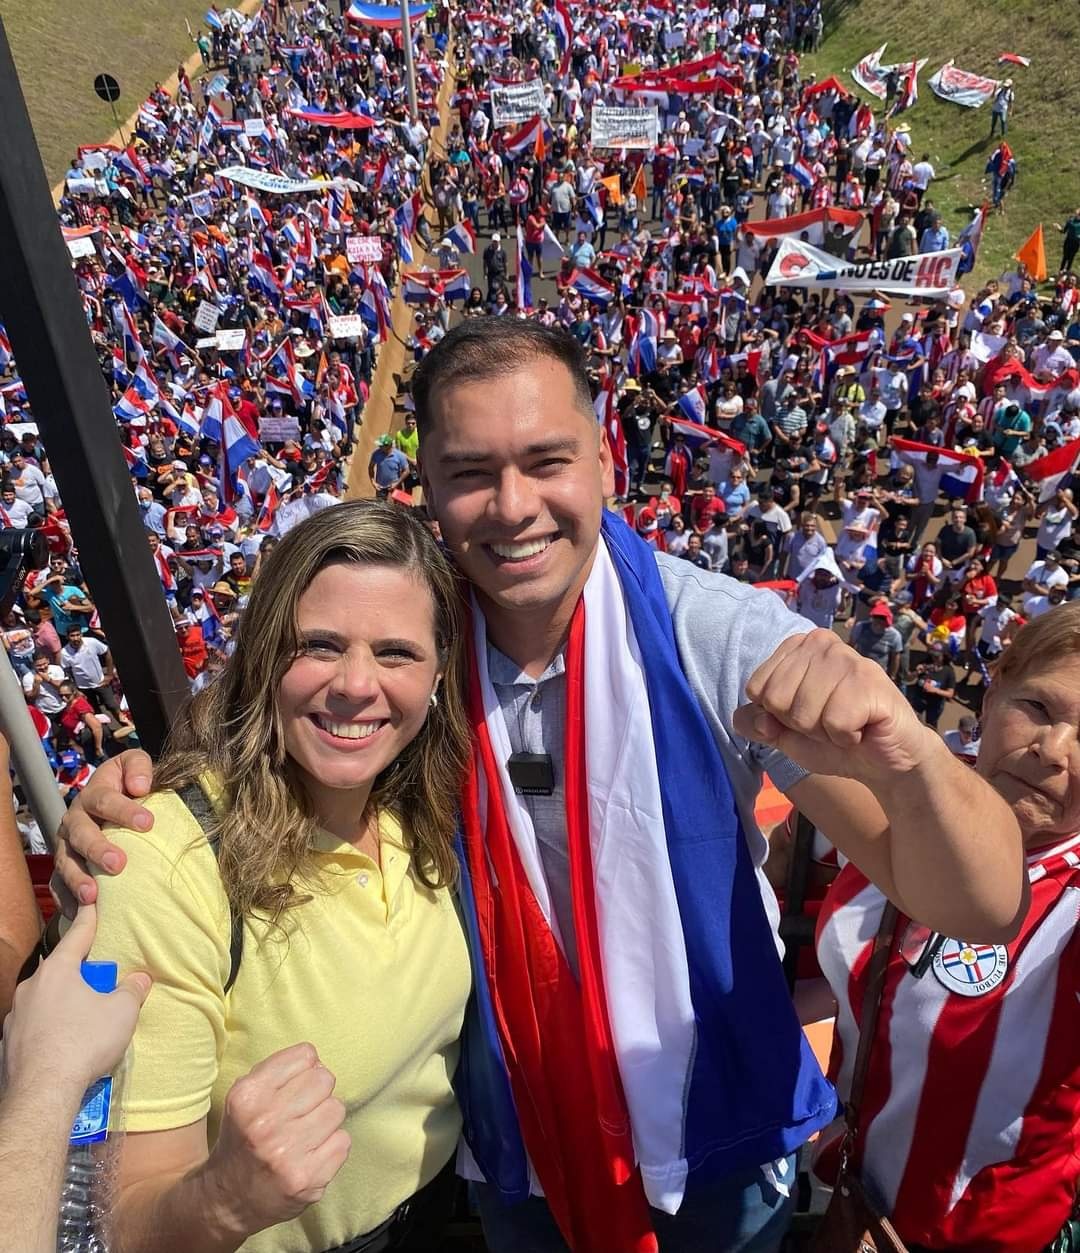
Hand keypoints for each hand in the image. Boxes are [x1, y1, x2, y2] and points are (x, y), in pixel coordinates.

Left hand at [2, 905, 151, 1096]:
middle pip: (61, 972)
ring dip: (64, 1006)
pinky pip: (35, 1028)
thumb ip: (132, 990)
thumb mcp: (122, 1012)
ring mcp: (15, 1016)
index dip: (89, 920)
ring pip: (46, 1001)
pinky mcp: (8, 1043)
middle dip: (80, 977)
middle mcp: (31, 987)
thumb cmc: (84, 1043)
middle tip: (101, 993)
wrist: (43, 1093)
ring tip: (83, 1028)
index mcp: (57, 971)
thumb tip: (140, 979)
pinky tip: (64, 1049)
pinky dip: (50, 1031)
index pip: (77, 936)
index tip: (91, 904)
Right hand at [50, 749, 154, 917]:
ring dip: (77, 879)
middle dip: (97, 849)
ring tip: (93, 896)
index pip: (104, 800)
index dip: (124, 810)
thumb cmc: (129, 787)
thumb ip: (139, 768)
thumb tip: (140, 786)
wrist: (111, 805)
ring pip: (66, 862)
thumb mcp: (134, 766)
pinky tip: (80, 913)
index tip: (148, 823)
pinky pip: (59, 886)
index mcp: (93, 795)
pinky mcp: (64, 869)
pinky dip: (67, 900)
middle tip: (118, 864)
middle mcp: (75, 820)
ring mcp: (67, 847)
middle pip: (80, 834)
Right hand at [207, 1044, 350, 1234]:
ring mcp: (288, 1154)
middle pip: (325, 1080)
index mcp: (248, 1096)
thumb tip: (316, 1060)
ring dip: (325, 1120)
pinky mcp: (308, 1179)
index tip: (294, 1086)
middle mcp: (266, 1123)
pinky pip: (343, 1141)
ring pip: (337, 1109)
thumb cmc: (243, 1139)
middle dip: (317, 1093)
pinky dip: (331, 1147)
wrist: (227, 1201)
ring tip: (305, 1134)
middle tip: (301, 1112)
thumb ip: (277, 1071)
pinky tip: (310, 1155)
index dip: (304, 1069)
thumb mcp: (244, 1098)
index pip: (306, 1055)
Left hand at [733, 629, 935, 785]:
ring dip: (824, 732)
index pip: (757, 688)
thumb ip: (756, 723)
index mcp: (796, 647)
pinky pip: (834, 722)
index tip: (807, 716)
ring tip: (847, 724)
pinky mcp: (869, 679)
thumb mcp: (783, 733)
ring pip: (803, 713)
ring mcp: (846, 657)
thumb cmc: (832, 740)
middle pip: (777, 700)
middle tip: (829, 722)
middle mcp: (820, 642)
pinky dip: (845, 737)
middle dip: (801, 725)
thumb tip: (752, 718)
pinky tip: (862, 728)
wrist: (884, 761)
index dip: (778, 716)